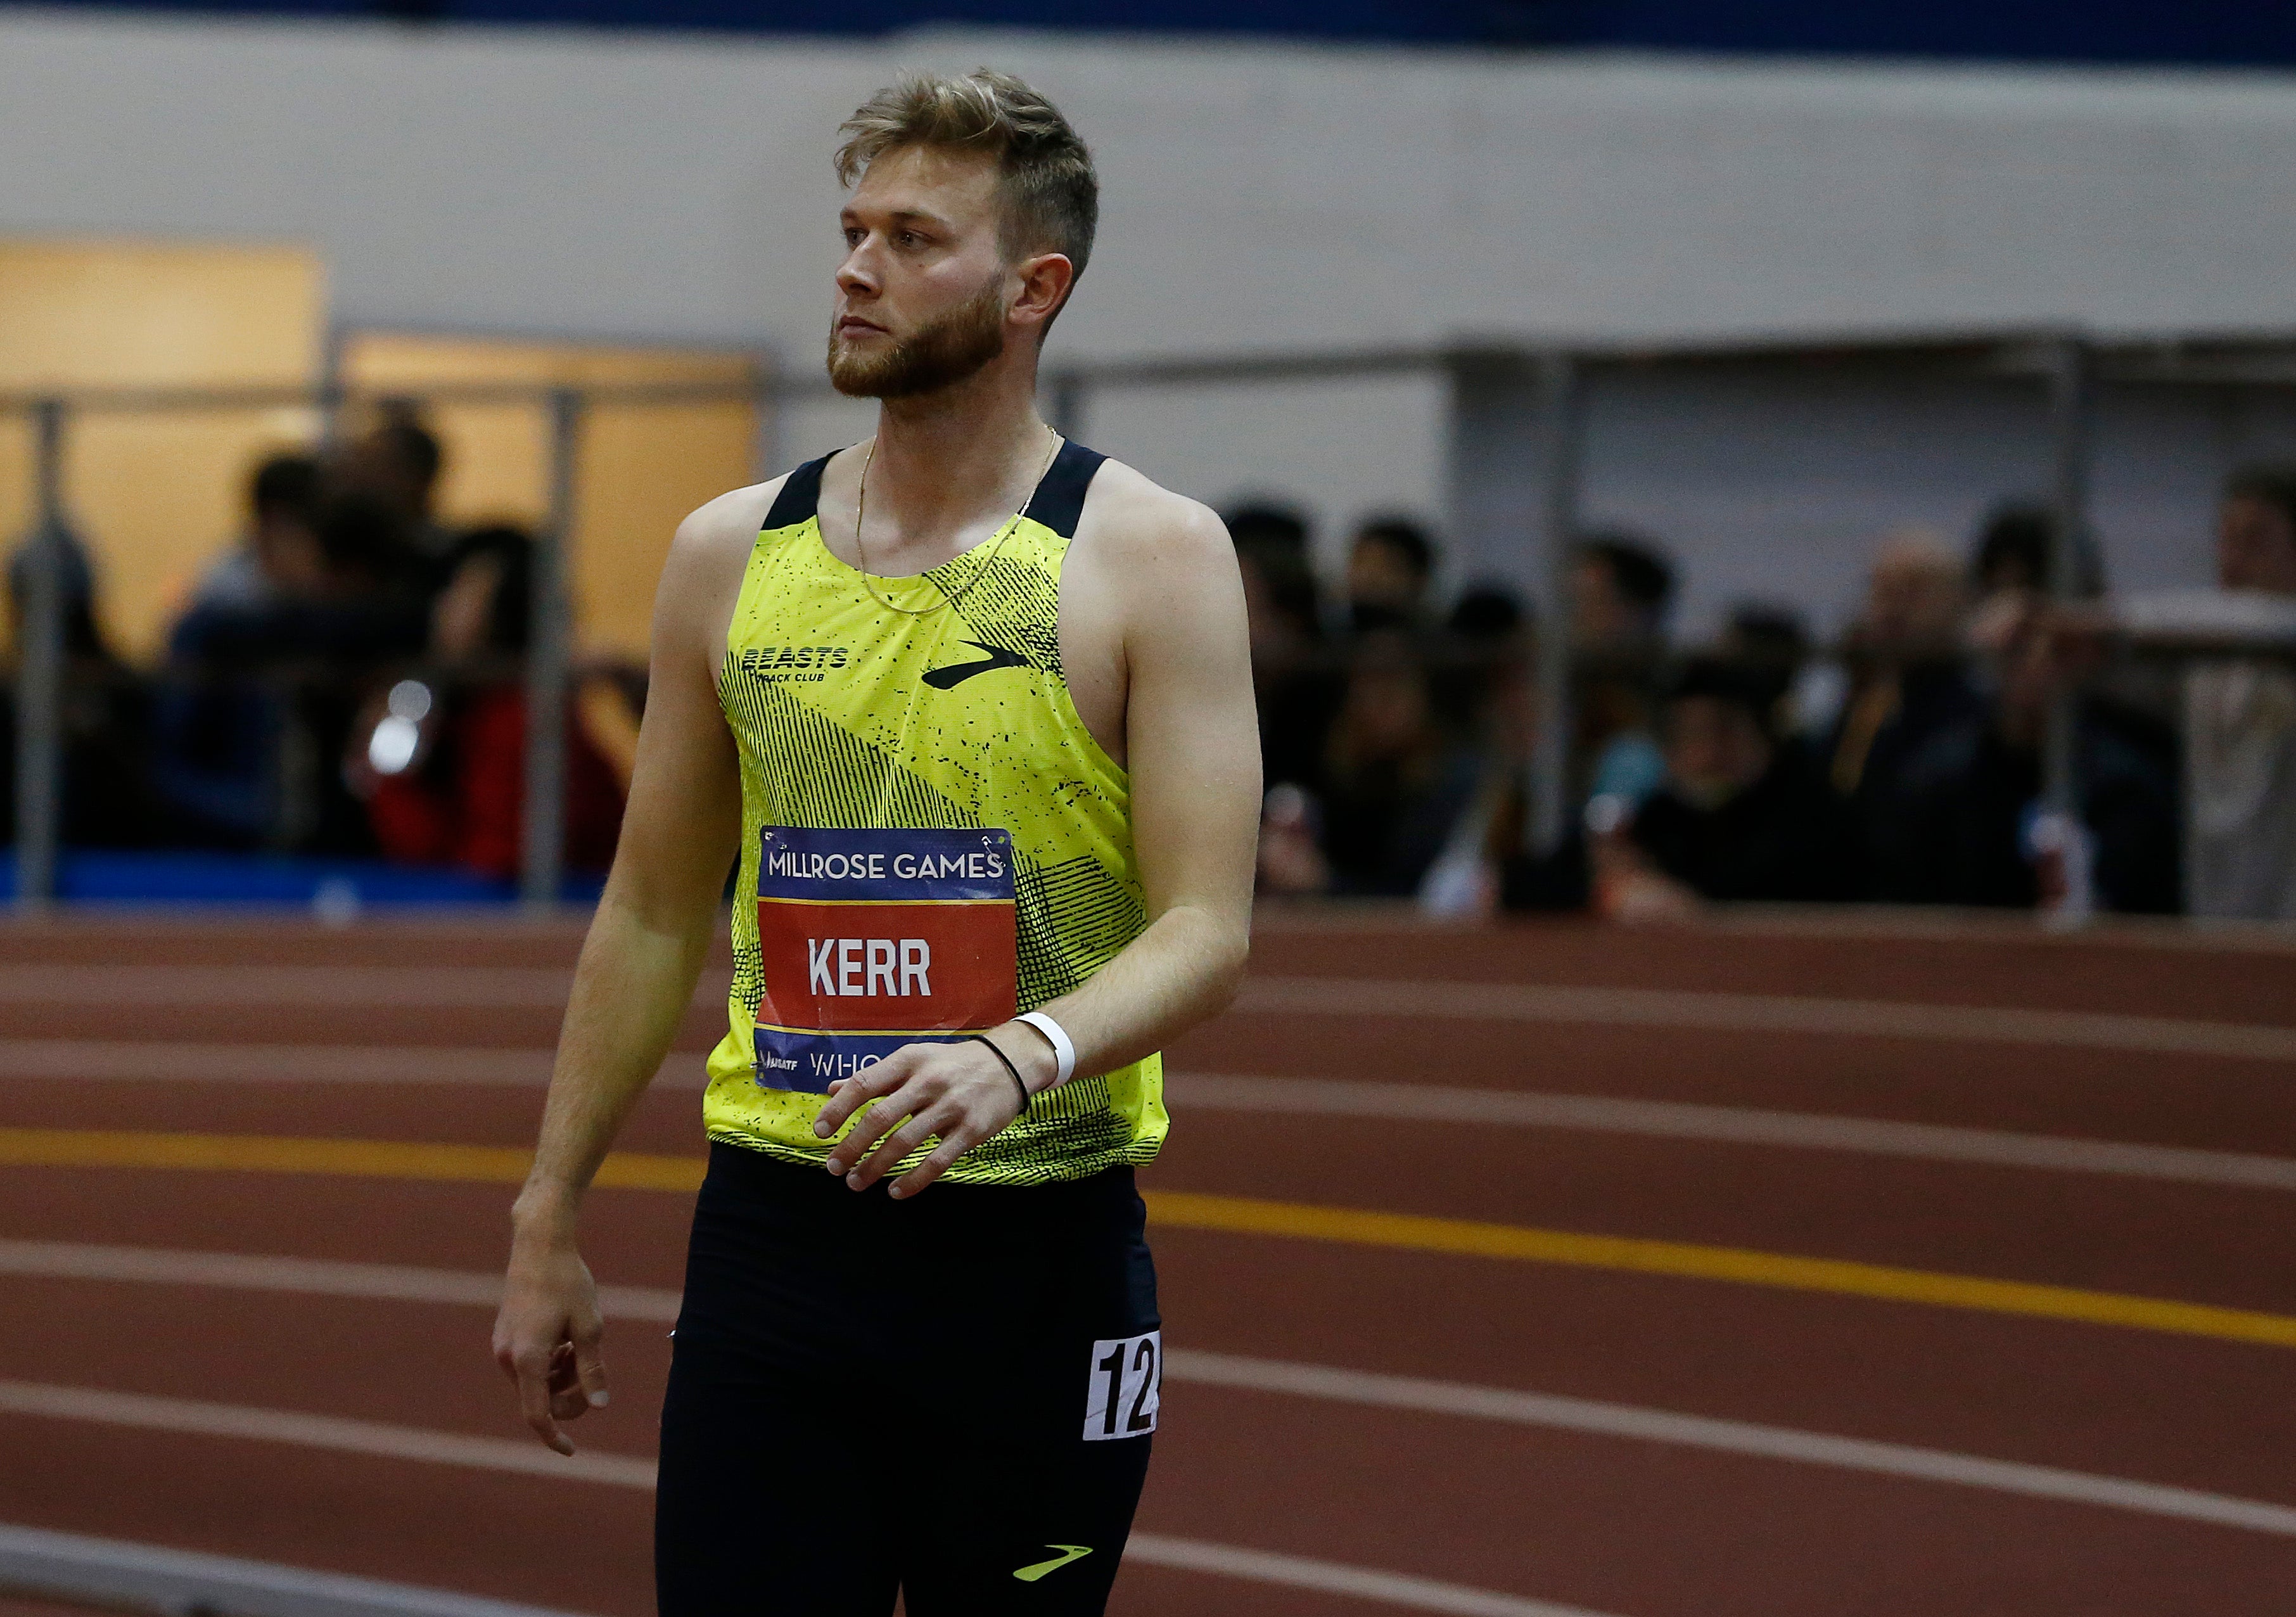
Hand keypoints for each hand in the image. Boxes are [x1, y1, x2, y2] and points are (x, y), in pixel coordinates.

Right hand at [492, 1222, 608, 1454]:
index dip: (554, 1437)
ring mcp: (503, 1349)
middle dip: (571, 1394)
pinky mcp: (504, 1341)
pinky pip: (530, 1368)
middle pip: (543, 1400)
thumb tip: (599, 1406)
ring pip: (538, 1384)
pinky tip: (563, 1338)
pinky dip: (551, 1364)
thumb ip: (592, 1369)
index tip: (570, 1451)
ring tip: (578, 1342)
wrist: (539, 1246)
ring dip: (563, 1376)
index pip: (537, 1415)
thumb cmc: (568, 1283)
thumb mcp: (590, 1326)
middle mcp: (507, 1359)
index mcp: (528, 1359)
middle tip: (592, 1365)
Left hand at [811, 1033, 1046, 1197]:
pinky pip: (938, 1161)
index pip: (864, 1084)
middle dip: (851, 1147)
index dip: (838, 1109)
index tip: (819, 1132)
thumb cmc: (952, 1064)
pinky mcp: (972, 1130)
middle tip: (833, 1168)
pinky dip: (914, 1180)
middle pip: (879, 1118)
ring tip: (856, 1183)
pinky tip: (896, 1191)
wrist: (1010, 1063)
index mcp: (909, 1061)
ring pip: (904, 1143)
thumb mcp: (913, 1059)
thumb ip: (874, 1077)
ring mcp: (951, 1106)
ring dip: (875, 1167)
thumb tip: (831, 1090)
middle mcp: (928, 1081)